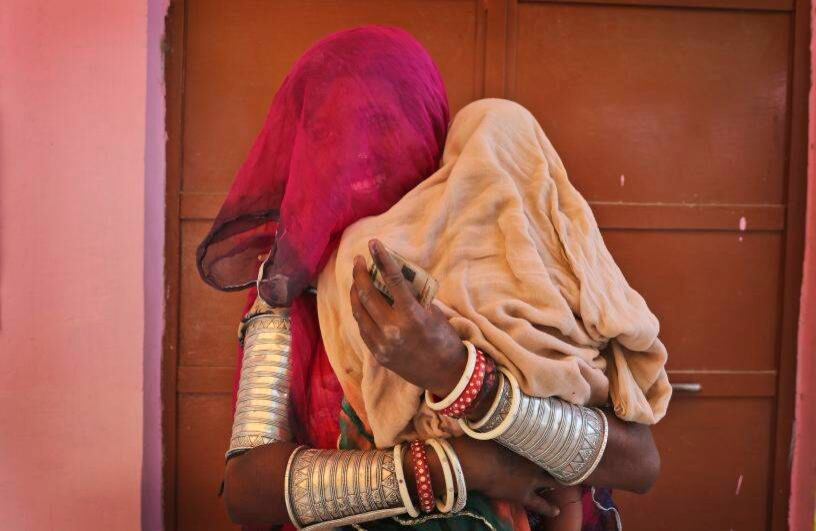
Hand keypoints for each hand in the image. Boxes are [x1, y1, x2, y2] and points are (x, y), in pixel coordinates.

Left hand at [350, 239, 466, 395]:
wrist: (446, 374)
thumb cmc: (444, 339)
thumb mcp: (434, 313)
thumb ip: (414, 297)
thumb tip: (396, 279)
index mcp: (412, 316)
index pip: (393, 280)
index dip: (382, 259)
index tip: (373, 243)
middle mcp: (393, 329)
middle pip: (367, 295)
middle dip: (360, 274)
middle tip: (359, 261)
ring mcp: (383, 343)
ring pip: (359, 312)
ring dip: (355, 292)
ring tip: (356, 280)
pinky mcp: (378, 354)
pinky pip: (362, 328)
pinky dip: (360, 312)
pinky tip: (361, 303)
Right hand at [450, 437, 561, 516]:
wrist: (478, 464)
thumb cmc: (481, 443)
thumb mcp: (493, 429)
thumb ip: (501, 426)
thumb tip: (498, 416)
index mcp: (526, 443)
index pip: (544, 442)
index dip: (551, 442)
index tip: (557, 438)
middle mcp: (532, 460)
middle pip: (550, 461)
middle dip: (558, 461)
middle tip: (566, 460)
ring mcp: (530, 479)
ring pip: (550, 482)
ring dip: (557, 482)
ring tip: (566, 483)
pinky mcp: (524, 495)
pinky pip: (540, 504)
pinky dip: (549, 508)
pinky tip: (556, 511)